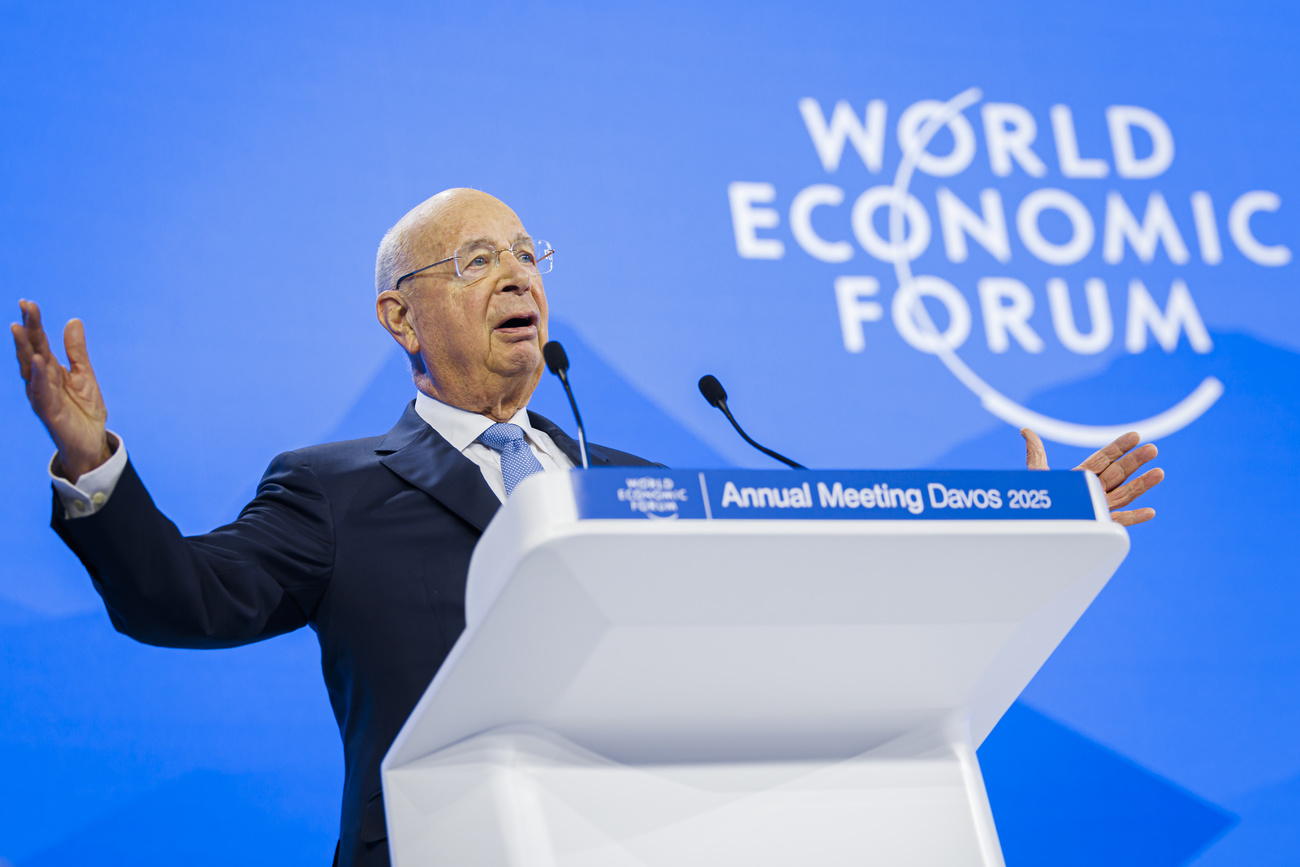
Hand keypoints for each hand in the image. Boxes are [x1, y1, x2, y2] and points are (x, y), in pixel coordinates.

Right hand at [12, 300, 111, 479]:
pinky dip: (38, 375)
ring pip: (29, 368)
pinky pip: (41, 390)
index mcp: (49, 370)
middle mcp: (40, 380)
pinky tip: (36, 360)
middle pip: (31, 350)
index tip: (28, 303)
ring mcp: (42, 394)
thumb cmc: (84, 409)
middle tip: (25, 307)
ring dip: (24, 348)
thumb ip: (76, 351)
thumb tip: (73, 321)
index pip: (39, 343)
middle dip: (27, 329)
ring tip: (19, 328)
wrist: (92, 440)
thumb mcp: (83, 374)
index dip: (34, 324)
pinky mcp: (48, 410)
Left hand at [1021, 428, 1162, 526]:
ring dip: (1143, 485)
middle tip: (1153, 449)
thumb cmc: (1036, 501)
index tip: (1135, 436)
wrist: (1033, 527)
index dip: (1119, 448)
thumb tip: (1026, 431)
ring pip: (1124, 495)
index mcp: (1082, 477)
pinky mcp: (1099, 526)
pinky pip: (1119, 523)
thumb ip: (1036, 454)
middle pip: (1118, 474)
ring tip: (1160, 473)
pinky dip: (1134, 519)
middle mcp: (1094, 491)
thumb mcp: (1037, 475)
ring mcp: (1099, 508)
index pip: (1104, 459)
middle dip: (1136, 462)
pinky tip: (1150, 512)